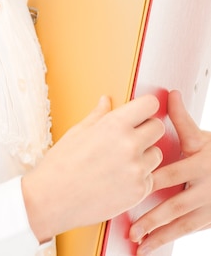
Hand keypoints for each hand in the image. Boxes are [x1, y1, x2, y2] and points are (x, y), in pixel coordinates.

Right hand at [22, 94, 164, 242]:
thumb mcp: (78, 131)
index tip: (141, 112)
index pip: (150, 104)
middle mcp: (130, 144)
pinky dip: (140, 178)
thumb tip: (106, 100)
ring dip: (145, 155)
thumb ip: (99, 115)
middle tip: (131, 137)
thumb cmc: (62, 163)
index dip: (146, 107)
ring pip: (157, 154)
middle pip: (158, 128)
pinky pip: (151, 178)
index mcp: (114, 124)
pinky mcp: (139, 192)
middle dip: (147, 130)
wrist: (53, 199)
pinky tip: (120, 179)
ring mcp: (136, 169)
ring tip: (122, 161)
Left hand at [129, 90, 210, 254]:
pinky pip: (187, 231)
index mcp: (200, 161)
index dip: (151, 180)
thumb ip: (182, 118)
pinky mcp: (210, 219)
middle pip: (176, 204)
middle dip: (152, 216)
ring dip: (159, 235)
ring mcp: (209, 205)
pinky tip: (151, 247)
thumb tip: (169, 93)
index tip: (130, 187)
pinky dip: (168, 239)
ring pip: (182, 223)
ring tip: (138, 243)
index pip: (172, 172)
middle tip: (131, 226)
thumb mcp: (201, 135)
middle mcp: (206, 186)